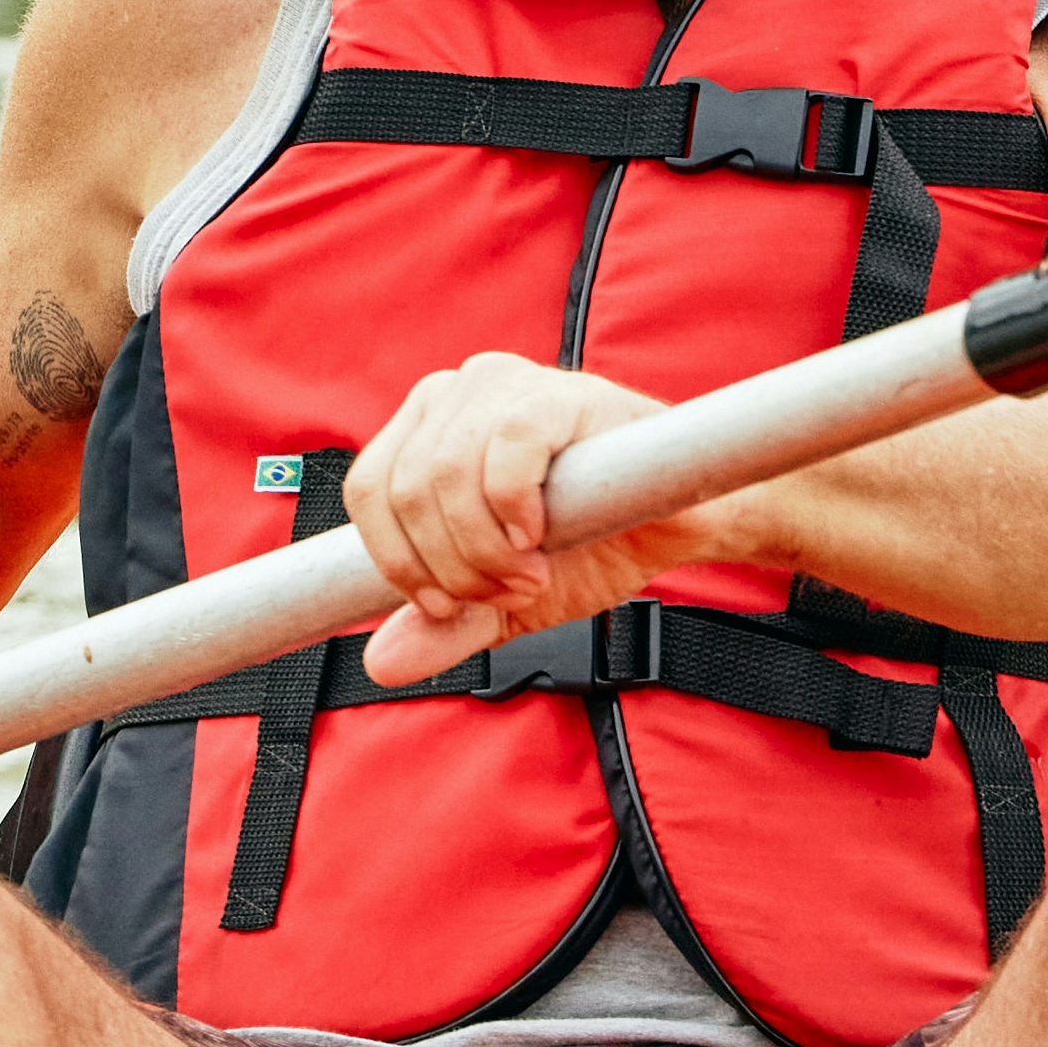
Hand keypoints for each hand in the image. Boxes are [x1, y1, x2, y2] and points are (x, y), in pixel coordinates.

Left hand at [345, 358, 716, 684]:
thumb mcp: (503, 599)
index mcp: (426, 429)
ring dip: (487, 550)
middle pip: (405, 492)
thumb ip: (445, 626)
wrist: (679, 523)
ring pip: (447, 476)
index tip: (450, 606)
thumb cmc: (592, 541)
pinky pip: (506, 449)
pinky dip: (516, 510)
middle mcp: (455, 393)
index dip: (400, 563)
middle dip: (454, 567)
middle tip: (510, 591)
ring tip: (532, 572)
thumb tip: (381, 663)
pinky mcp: (555, 392)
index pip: (368, 492)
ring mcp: (502, 384)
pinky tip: (542, 535)